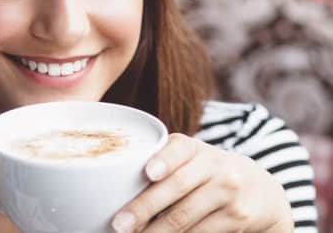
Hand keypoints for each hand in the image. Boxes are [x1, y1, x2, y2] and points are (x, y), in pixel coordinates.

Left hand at [111, 133, 293, 232]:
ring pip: (184, 217)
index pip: (180, 148)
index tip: (149, 173)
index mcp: (194, 148)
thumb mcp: (191, 159)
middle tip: (119, 224)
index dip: (165, 160)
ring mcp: (227, 192)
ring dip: (155, 232)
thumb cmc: (205, 172)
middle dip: (144, 208)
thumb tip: (112, 184)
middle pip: (176, 188)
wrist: (259, 189)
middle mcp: (214, 166)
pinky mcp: (236, 218)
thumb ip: (162, 163)